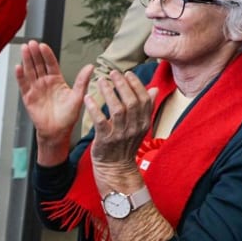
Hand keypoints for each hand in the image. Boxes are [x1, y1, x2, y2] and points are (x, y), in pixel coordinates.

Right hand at [15, 41, 92, 148]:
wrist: (57, 132)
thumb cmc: (68, 117)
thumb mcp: (78, 97)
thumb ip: (82, 81)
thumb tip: (90, 67)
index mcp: (57, 81)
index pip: (51, 64)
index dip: (47, 55)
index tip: (43, 46)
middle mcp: (45, 82)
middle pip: (38, 65)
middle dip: (35, 54)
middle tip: (32, 43)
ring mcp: (36, 89)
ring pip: (30, 71)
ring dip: (26, 60)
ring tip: (24, 49)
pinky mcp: (28, 97)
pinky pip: (23, 85)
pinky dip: (20, 76)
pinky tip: (18, 67)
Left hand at [86, 69, 156, 184]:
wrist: (116, 167)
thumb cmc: (125, 143)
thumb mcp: (139, 126)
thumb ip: (146, 108)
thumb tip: (153, 89)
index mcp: (144, 122)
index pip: (144, 100)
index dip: (136, 85)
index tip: (127, 73)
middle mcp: (134, 128)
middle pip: (131, 102)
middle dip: (122, 85)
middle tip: (113, 73)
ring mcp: (120, 134)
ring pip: (117, 109)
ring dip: (109, 93)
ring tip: (101, 81)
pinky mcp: (105, 139)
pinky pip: (100, 121)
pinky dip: (94, 108)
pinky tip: (87, 97)